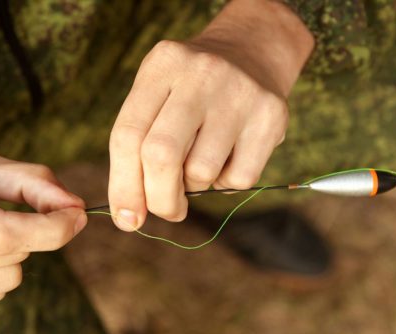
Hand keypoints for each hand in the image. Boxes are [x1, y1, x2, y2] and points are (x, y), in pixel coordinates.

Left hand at [108, 0, 313, 230]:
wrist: (252, 53)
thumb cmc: (192, 91)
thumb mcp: (158, 96)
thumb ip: (138, 148)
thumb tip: (130, 216)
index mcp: (162, 65)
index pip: (128, 135)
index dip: (123, 185)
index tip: (127, 218)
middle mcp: (200, 74)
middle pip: (162, 154)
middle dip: (159, 198)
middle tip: (167, 211)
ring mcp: (240, 93)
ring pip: (202, 172)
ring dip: (196, 185)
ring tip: (202, 164)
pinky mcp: (272, 115)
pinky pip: (240, 178)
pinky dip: (228, 182)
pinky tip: (230, 157)